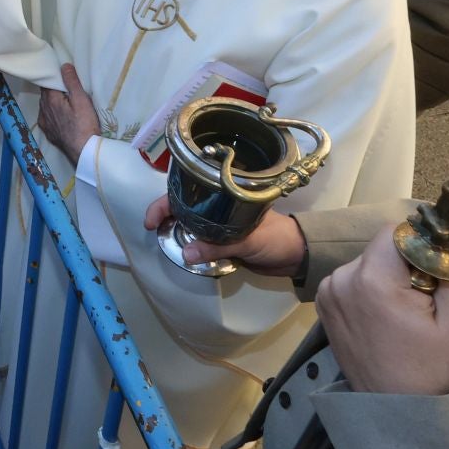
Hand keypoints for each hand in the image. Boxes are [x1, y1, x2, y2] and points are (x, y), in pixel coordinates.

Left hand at [36, 63, 99, 161]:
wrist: (84, 150)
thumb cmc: (84, 123)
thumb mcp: (81, 99)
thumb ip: (71, 81)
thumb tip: (64, 65)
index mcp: (50, 99)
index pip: (46, 83)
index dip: (52, 77)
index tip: (60, 74)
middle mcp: (43, 110)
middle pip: (45, 94)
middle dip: (53, 89)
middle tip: (65, 86)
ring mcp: (45, 123)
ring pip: (45, 107)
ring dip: (52, 102)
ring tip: (64, 101)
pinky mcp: (49, 133)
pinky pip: (48, 118)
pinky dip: (52, 114)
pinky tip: (61, 115)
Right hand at [143, 198, 308, 276]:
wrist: (297, 256)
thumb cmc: (277, 237)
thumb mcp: (248, 240)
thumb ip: (217, 246)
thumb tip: (186, 253)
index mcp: (225, 198)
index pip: (188, 192)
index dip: (165, 203)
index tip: (151, 220)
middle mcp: (219, 209)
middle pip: (184, 208)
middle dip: (166, 217)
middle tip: (155, 231)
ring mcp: (221, 227)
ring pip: (191, 226)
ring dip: (178, 234)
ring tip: (165, 242)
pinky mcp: (224, 244)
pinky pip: (201, 244)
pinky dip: (191, 248)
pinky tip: (184, 254)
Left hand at [316, 233, 448, 395]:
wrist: (399, 411)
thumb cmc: (435, 369)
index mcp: (371, 278)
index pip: (394, 232)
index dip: (419, 243)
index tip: (435, 270)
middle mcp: (340, 279)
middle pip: (380, 249)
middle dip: (406, 264)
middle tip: (425, 299)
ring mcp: (327, 292)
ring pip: (368, 263)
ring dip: (389, 278)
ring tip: (404, 315)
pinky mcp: (323, 305)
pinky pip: (353, 280)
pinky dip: (372, 289)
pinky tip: (385, 319)